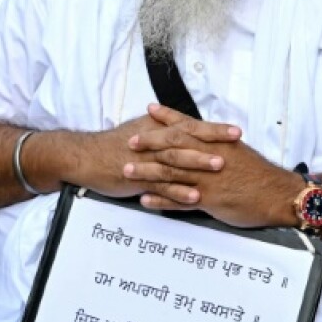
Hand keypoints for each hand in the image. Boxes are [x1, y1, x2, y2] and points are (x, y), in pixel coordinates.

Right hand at [82, 104, 241, 196]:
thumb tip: (188, 130)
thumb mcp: (141, 132)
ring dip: (197, 163)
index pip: (190, 125)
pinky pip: (161, 186)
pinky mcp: (137, 179)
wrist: (85, 157)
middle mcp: (153, 141)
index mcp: (156, 129)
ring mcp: (145, 161)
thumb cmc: (115, 145)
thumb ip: (165, 130)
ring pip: (175, 160)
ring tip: (219, 167)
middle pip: (186, 138)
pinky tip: (195, 197)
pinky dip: (178, 191)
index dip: (213, 128)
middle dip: (211, 141)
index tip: (236, 130)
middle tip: (235, 144)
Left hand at [122, 105, 298, 228]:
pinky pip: (179, 200)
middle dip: (150, 143)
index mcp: (217, 143)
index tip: (150, 109)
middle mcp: (209, 158)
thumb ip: (219, 147)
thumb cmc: (261, 175)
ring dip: (147, 171)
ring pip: (171, 172)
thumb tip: (206, 142)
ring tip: (127, 171)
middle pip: (173, 147)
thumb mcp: (240, 153)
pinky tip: (144, 200)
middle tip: (130, 141)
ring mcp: (207, 179)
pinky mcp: (209, 200)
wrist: (278, 194)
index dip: (167, 118)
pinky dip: (160, 200)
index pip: (188, 126)